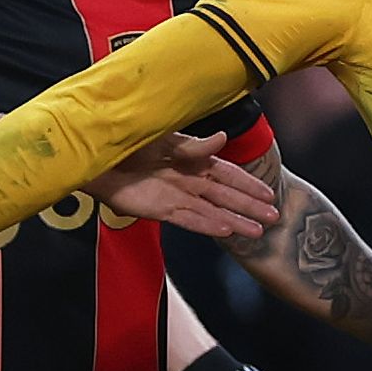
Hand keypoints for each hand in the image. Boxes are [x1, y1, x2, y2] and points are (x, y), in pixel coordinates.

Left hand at [86, 135, 277, 238]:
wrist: (97, 157)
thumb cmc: (129, 140)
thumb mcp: (164, 138)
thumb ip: (194, 146)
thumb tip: (222, 139)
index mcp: (191, 158)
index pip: (227, 172)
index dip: (248, 183)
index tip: (269, 194)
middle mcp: (188, 179)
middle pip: (225, 195)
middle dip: (249, 206)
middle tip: (274, 217)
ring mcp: (176, 196)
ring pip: (213, 211)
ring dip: (236, 221)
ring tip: (258, 232)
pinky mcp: (160, 210)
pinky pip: (190, 219)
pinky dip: (208, 226)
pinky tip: (227, 231)